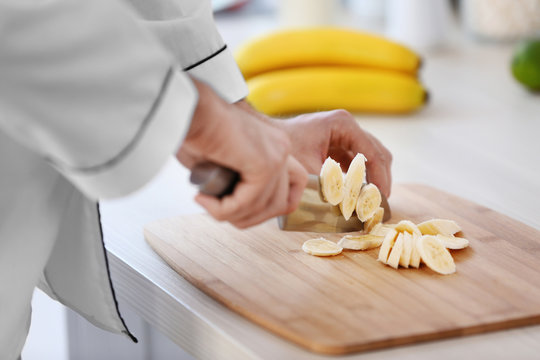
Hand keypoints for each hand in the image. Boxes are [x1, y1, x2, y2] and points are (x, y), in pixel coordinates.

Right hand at [177, 80, 307, 227]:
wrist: (188, 107)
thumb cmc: (195, 128)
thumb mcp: (224, 161)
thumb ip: (237, 184)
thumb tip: (234, 209)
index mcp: (276, 144)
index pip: (296, 185)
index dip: (272, 206)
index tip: (242, 210)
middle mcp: (282, 148)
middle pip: (282, 203)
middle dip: (249, 216)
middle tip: (219, 210)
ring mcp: (276, 155)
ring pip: (264, 207)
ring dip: (232, 214)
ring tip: (207, 204)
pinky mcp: (264, 163)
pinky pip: (248, 202)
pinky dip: (225, 209)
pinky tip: (205, 200)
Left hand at [272, 110, 392, 197]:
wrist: (265, 142)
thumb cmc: (285, 151)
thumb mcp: (309, 170)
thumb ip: (333, 188)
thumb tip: (354, 210)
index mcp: (343, 125)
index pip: (373, 153)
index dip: (380, 178)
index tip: (381, 199)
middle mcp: (346, 127)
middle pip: (377, 153)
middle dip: (380, 179)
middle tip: (379, 204)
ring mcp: (342, 135)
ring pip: (370, 158)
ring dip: (371, 179)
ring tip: (371, 203)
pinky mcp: (337, 145)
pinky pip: (356, 162)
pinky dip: (359, 178)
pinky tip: (357, 196)